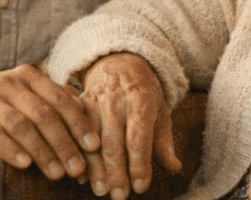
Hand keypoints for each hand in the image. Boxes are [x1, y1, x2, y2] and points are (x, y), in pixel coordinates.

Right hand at [0, 63, 99, 180]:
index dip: (79, 123)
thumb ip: (51, 99)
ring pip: (22, 126)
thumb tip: (84, 112)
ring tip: (56, 174)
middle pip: (44, 114)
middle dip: (65, 143)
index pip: (60, 99)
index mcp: (28, 76)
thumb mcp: (23, 95)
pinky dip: (11, 150)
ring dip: (42, 151)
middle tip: (78, 168)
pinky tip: (25, 164)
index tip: (94, 147)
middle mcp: (10, 82)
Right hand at [80, 52, 180, 199]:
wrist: (118, 63)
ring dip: (95, 168)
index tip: (141, 186)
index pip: (139, 137)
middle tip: (119, 196)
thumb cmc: (143, 94)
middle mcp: (116, 101)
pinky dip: (78, 155)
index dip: (139, 164)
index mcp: (141, 101)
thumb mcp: (160, 111)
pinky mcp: (79, 106)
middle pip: (114, 142)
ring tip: (101, 190)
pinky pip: (76, 133)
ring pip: (91, 140)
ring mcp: (95, 103)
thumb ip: (164, 142)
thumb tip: (174, 168)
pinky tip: (81, 174)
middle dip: (116, 172)